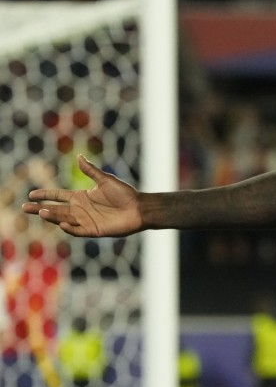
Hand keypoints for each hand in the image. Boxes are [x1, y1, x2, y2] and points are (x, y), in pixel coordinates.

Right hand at [21, 155, 143, 236]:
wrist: (139, 207)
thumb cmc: (124, 193)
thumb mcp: (106, 180)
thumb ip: (91, 171)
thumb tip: (79, 156)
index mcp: (81, 197)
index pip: (58, 195)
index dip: (45, 194)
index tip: (31, 194)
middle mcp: (80, 209)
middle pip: (55, 209)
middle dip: (40, 208)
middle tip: (24, 207)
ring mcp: (86, 220)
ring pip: (63, 219)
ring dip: (52, 216)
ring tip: (41, 212)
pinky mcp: (93, 230)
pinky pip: (78, 231)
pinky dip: (69, 228)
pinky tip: (62, 223)